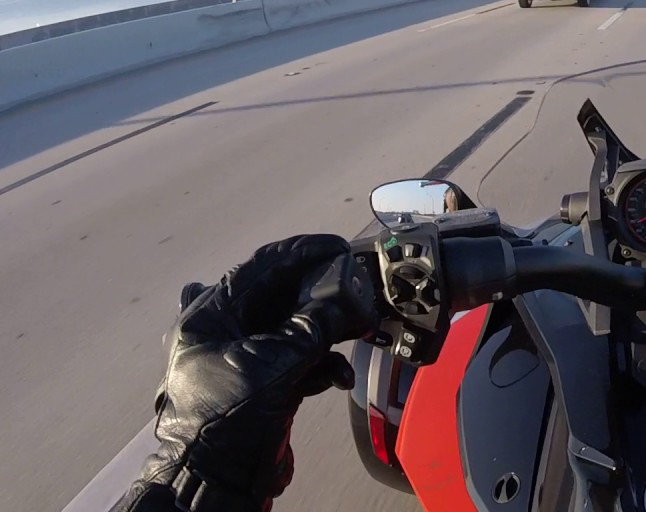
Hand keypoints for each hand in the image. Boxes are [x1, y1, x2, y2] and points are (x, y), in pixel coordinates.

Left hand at [114, 235, 373, 511]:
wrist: (219, 479)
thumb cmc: (223, 422)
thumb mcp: (273, 365)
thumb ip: (312, 328)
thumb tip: (346, 302)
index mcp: (210, 316)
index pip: (260, 267)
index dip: (301, 252)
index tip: (335, 246)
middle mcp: (225, 330)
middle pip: (282, 294)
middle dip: (321, 294)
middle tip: (354, 288)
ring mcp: (246, 357)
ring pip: (295, 326)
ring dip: (328, 331)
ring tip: (356, 329)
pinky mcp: (267, 382)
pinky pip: (302, 358)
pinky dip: (323, 363)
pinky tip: (338, 374)